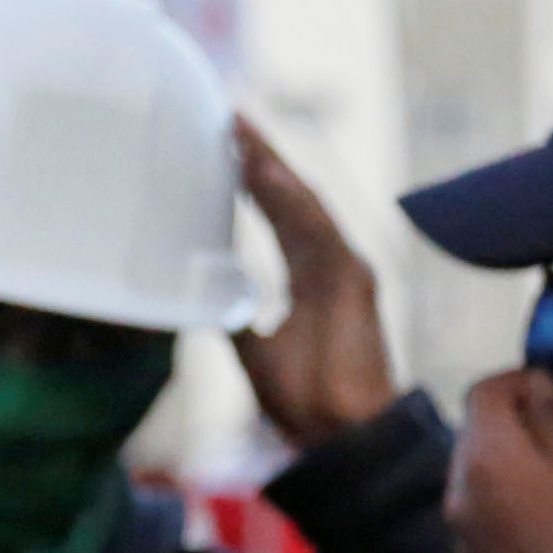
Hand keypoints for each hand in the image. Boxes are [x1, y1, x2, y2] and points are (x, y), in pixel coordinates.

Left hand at [229, 123, 396, 448]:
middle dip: (262, 158)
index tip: (227, 147)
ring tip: (241, 131)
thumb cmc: (303, 400)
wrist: (339, 435)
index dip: (253, 181)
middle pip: (291, 197)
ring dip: (272, 166)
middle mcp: (329, 263)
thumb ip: (233, 318)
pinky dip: (289, 196)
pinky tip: (264, 169)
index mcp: (310, 276)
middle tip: (231, 117)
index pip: (278, 214)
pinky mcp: (354, 278)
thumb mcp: (251, 350)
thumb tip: (198, 298)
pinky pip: (316, 226)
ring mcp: (344, 267)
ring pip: (304, 203)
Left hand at [451, 367, 552, 552]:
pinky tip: (540, 523)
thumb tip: (534, 387)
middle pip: (473, 436)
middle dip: (509, 425)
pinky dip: (501, 506)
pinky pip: (478, 518)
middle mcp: (457, 492)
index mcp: (485, 458)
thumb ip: (552, 416)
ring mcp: (457, 534)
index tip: (549, 391)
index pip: (482, 393)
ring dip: (504, 467)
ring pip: (473, 478)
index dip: (516, 381)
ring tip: (550, 479)